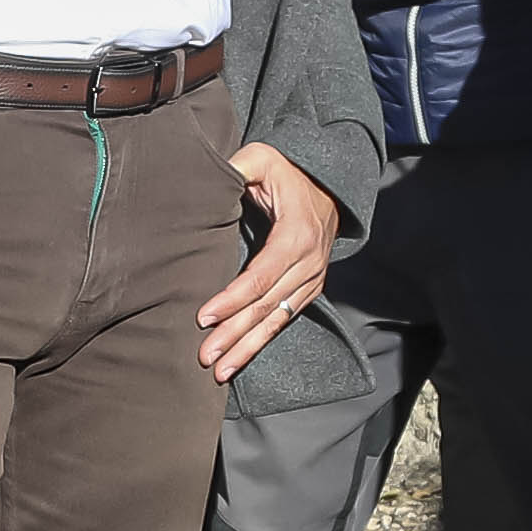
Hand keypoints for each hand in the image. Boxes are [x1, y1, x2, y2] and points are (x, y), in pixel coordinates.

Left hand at [198, 144, 341, 379]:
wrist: (327, 187)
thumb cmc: (287, 174)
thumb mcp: (263, 159)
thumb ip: (238, 166)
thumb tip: (212, 175)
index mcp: (296, 235)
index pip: (260, 276)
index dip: (232, 299)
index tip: (203, 317)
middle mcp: (309, 263)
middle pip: (267, 306)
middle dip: (235, 334)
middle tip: (205, 356)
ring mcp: (312, 280)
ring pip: (277, 320)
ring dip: (247, 347)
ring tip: (219, 370)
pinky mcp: (309, 290)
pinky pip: (285, 320)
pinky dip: (262, 341)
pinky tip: (240, 359)